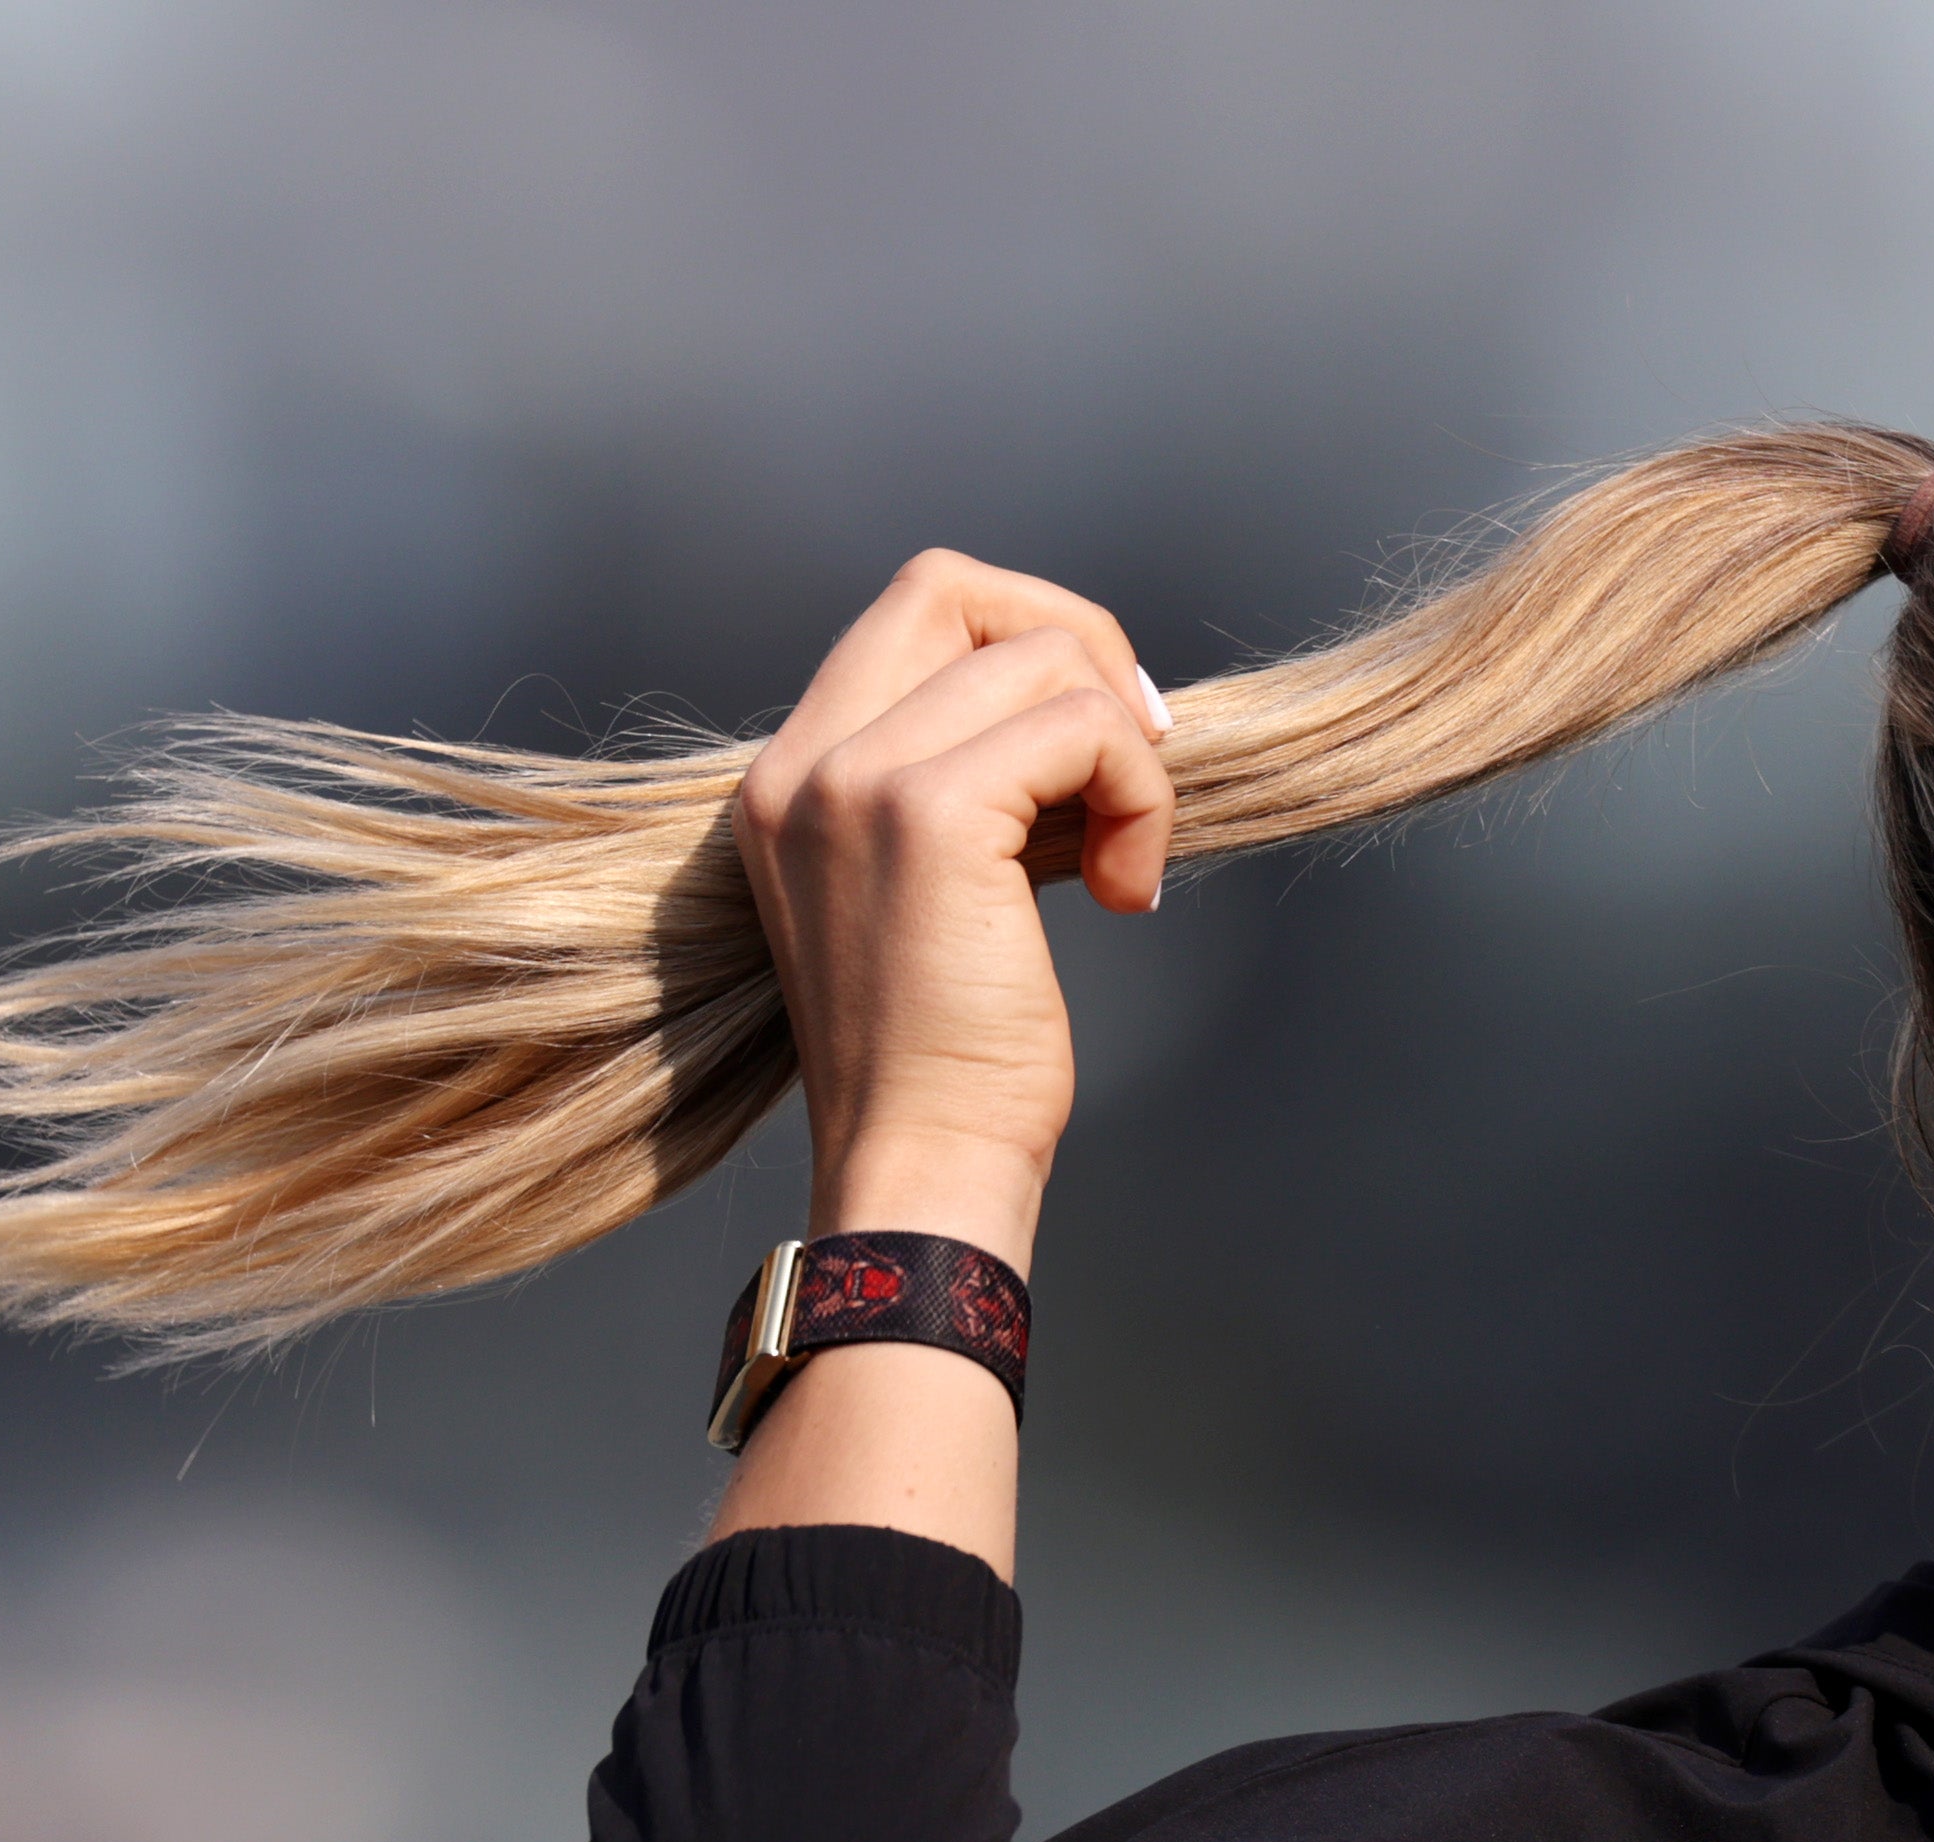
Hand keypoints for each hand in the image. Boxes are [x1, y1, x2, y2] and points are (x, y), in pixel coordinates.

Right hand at [734, 551, 1174, 1257]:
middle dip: (1080, 650)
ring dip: (1128, 757)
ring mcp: (855, 780)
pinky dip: (1140, 798)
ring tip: (1124, 865)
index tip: (1098, 744)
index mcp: (793, 774)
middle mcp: (804, 762)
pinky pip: (1086, 729)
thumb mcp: (934, 891)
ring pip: (1047, 660)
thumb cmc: (947, 1057)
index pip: (916, 608)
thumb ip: (973, 785)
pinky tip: (1125, 894)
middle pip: (959, 587)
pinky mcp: (929, 815)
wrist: (921, 1162)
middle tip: (1135, 765)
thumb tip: (1090, 712)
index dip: (1030, 641)